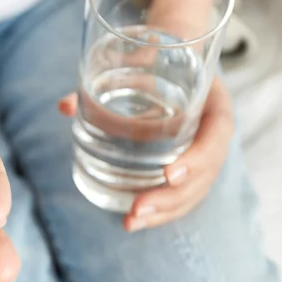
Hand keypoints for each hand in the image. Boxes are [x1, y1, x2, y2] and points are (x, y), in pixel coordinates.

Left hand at [58, 76, 233, 230]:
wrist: (175, 59)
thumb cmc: (158, 61)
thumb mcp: (140, 61)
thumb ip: (103, 79)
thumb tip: (64, 106)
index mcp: (214, 103)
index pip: (216, 135)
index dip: (196, 158)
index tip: (168, 174)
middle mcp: (213, 133)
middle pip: (204, 175)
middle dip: (170, 197)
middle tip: (136, 209)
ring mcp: (204, 154)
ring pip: (193, 192)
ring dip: (163, 212)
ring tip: (130, 222)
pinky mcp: (190, 167)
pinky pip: (182, 194)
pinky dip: (161, 210)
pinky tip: (134, 220)